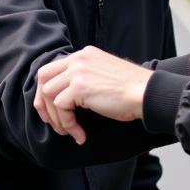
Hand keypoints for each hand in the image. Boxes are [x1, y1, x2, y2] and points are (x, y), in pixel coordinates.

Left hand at [33, 47, 151, 144]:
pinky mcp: (79, 87)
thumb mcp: (104, 74)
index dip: (47, 92)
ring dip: (57, 118)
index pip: (52, 69)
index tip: (53, 111)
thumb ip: (85, 78)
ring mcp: (78, 72)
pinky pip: (61, 108)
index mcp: (84, 55)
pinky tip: (80, 134)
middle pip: (43, 79)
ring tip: (70, 131)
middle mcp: (78, 59)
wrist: (146, 93)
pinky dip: (68, 125)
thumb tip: (65, 98)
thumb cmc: (131, 90)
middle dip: (43, 103)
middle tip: (53, 123)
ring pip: (49, 96)